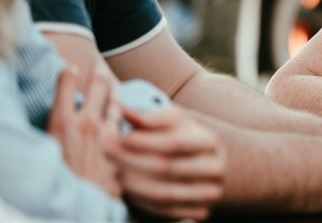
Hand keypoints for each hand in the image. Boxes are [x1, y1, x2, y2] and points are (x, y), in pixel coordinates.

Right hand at [47, 65, 121, 197]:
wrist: (76, 211)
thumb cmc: (53, 181)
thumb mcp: (42, 150)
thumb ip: (52, 129)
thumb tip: (55, 117)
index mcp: (60, 121)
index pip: (67, 82)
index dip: (70, 72)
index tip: (71, 67)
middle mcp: (86, 122)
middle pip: (99, 84)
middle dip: (100, 73)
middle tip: (100, 66)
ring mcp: (108, 134)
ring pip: (117, 100)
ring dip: (115, 91)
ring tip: (112, 84)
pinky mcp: (123, 146)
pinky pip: (126, 122)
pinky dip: (125, 114)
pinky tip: (124, 113)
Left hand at [116, 106, 225, 220]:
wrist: (203, 164)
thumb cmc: (181, 138)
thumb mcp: (170, 122)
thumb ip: (148, 117)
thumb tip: (122, 109)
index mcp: (209, 142)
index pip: (173, 144)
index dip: (143, 142)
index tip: (120, 138)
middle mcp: (214, 168)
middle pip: (165, 169)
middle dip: (129, 161)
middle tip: (107, 153)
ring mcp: (209, 192)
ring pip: (162, 194)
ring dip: (131, 183)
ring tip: (115, 171)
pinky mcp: (199, 211)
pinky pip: (163, 211)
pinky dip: (140, 200)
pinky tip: (127, 187)